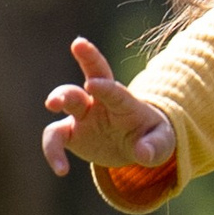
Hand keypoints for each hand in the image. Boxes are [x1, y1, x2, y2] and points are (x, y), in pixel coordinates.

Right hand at [41, 37, 175, 176]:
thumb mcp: (161, 144)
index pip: (115, 90)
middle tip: (78, 45)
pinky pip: (55, 138)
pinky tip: (61, 169)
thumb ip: (154, 147)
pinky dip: (53, 151)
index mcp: (125, 101)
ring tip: (52, 104)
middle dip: (87, 59)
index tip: (93, 84)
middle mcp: (102, 101)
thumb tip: (143, 154)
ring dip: (59, 97)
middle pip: (92, 74)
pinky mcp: (71, 132)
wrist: (136, 146)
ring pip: (67, 99)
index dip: (105, 86)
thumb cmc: (151, 138)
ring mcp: (84, 115)